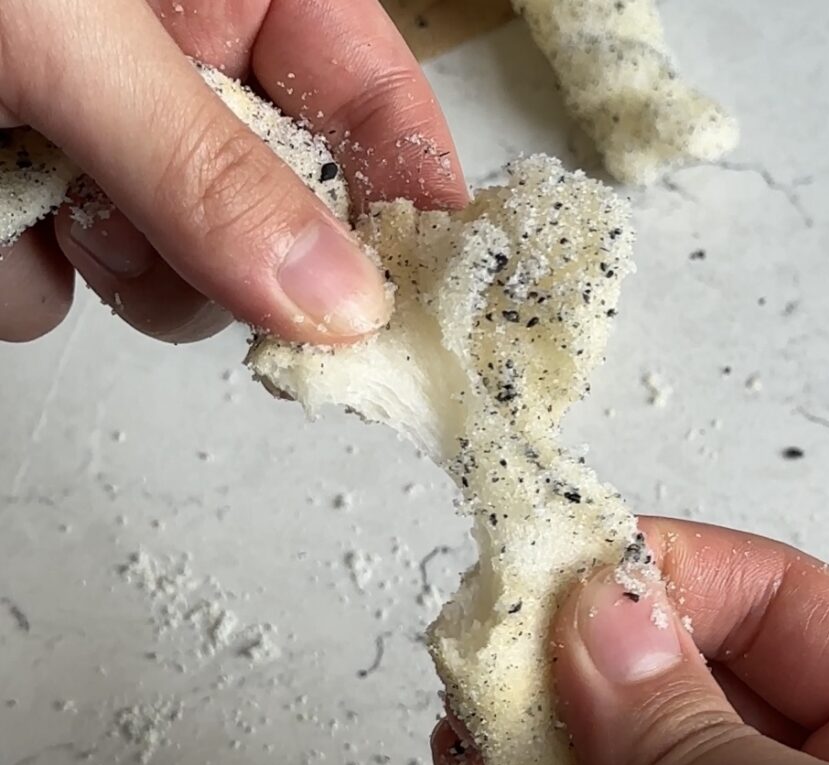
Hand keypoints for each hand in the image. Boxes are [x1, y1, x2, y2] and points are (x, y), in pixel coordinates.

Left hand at [0, 0, 465, 342]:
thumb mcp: (68, 23)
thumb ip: (208, 168)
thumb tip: (337, 301)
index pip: (377, 104)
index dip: (409, 206)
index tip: (417, 300)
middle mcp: (180, 58)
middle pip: (277, 215)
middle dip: (231, 258)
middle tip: (182, 250)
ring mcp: (98, 126)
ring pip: (166, 265)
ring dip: (113, 268)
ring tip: (40, 197)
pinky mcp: (18, 178)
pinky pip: (57, 279)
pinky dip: (19, 274)